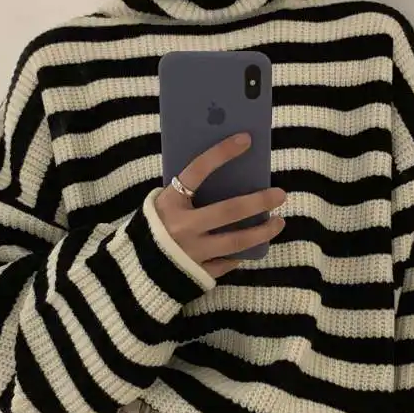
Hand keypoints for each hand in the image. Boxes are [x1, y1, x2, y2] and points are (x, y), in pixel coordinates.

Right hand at [154, 133, 286, 278]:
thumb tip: (228, 175)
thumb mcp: (163, 204)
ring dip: (262, 231)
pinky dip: (241, 253)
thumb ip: (186, 193)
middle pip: (228, 212)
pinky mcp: (198, 272)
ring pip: (236, 242)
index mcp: (169, 203)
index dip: (221, 153)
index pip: (197, 171)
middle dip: (258, 201)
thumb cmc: (153, 228)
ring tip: (279, 223)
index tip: (246, 139)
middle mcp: (181, 228)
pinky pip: (227, 262)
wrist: (133, 269)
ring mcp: (191, 253)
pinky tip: (254, 245)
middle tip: (280, 194)